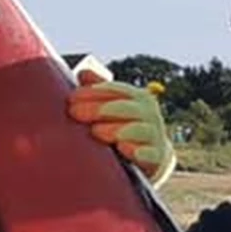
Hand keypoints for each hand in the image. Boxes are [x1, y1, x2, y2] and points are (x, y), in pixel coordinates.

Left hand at [65, 58, 175, 187]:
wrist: (154, 157)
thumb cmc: (127, 128)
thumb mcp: (114, 108)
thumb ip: (100, 92)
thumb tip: (83, 73)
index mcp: (138, 98)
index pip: (116, 91)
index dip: (93, 92)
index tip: (72, 98)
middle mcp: (150, 114)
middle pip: (126, 108)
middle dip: (100, 109)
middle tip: (76, 112)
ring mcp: (155, 136)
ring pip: (139, 130)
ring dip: (118, 129)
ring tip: (97, 131)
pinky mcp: (158, 158)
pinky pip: (151, 154)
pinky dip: (139, 152)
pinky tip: (124, 148)